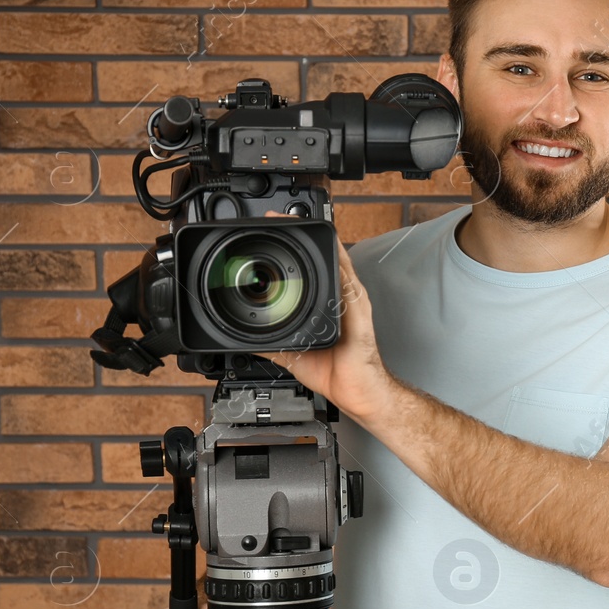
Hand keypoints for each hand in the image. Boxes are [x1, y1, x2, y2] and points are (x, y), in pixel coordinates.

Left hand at [253, 213, 391, 421]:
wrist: (358, 391)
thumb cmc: (336, 372)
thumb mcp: (294, 355)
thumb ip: (274, 344)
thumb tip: (249, 341)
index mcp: (327, 307)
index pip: (311, 271)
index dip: (293, 250)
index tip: (273, 232)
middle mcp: (341, 299)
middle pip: (323, 258)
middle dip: (302, 235)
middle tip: (278, 218)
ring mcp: (351, 302)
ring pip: (335, 261)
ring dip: (318, 240)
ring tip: (296, 221)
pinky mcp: (358, 310)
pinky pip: (348, 280)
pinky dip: (339, 260)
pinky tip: (329, 245)